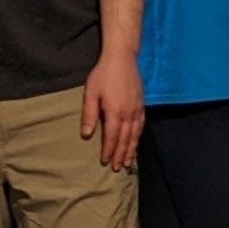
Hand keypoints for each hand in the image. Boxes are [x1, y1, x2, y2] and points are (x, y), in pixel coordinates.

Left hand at [80, 52, 144, 171]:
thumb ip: (89, 115)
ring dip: (132, 149)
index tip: (105, 162)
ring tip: (129, 162)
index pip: (111, 136)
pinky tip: (136, 142)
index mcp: (115, 112)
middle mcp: (128, 113)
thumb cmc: (103, 75)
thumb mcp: (91, 93)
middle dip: (121, 154)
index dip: (108, 150)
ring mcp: (137, 109)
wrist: (122, 59)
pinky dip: (138, 136)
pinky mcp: (141, 105)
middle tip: (119, 168)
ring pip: (135, 134)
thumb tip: (87, 134)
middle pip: (125, 139)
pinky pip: (141, 125)